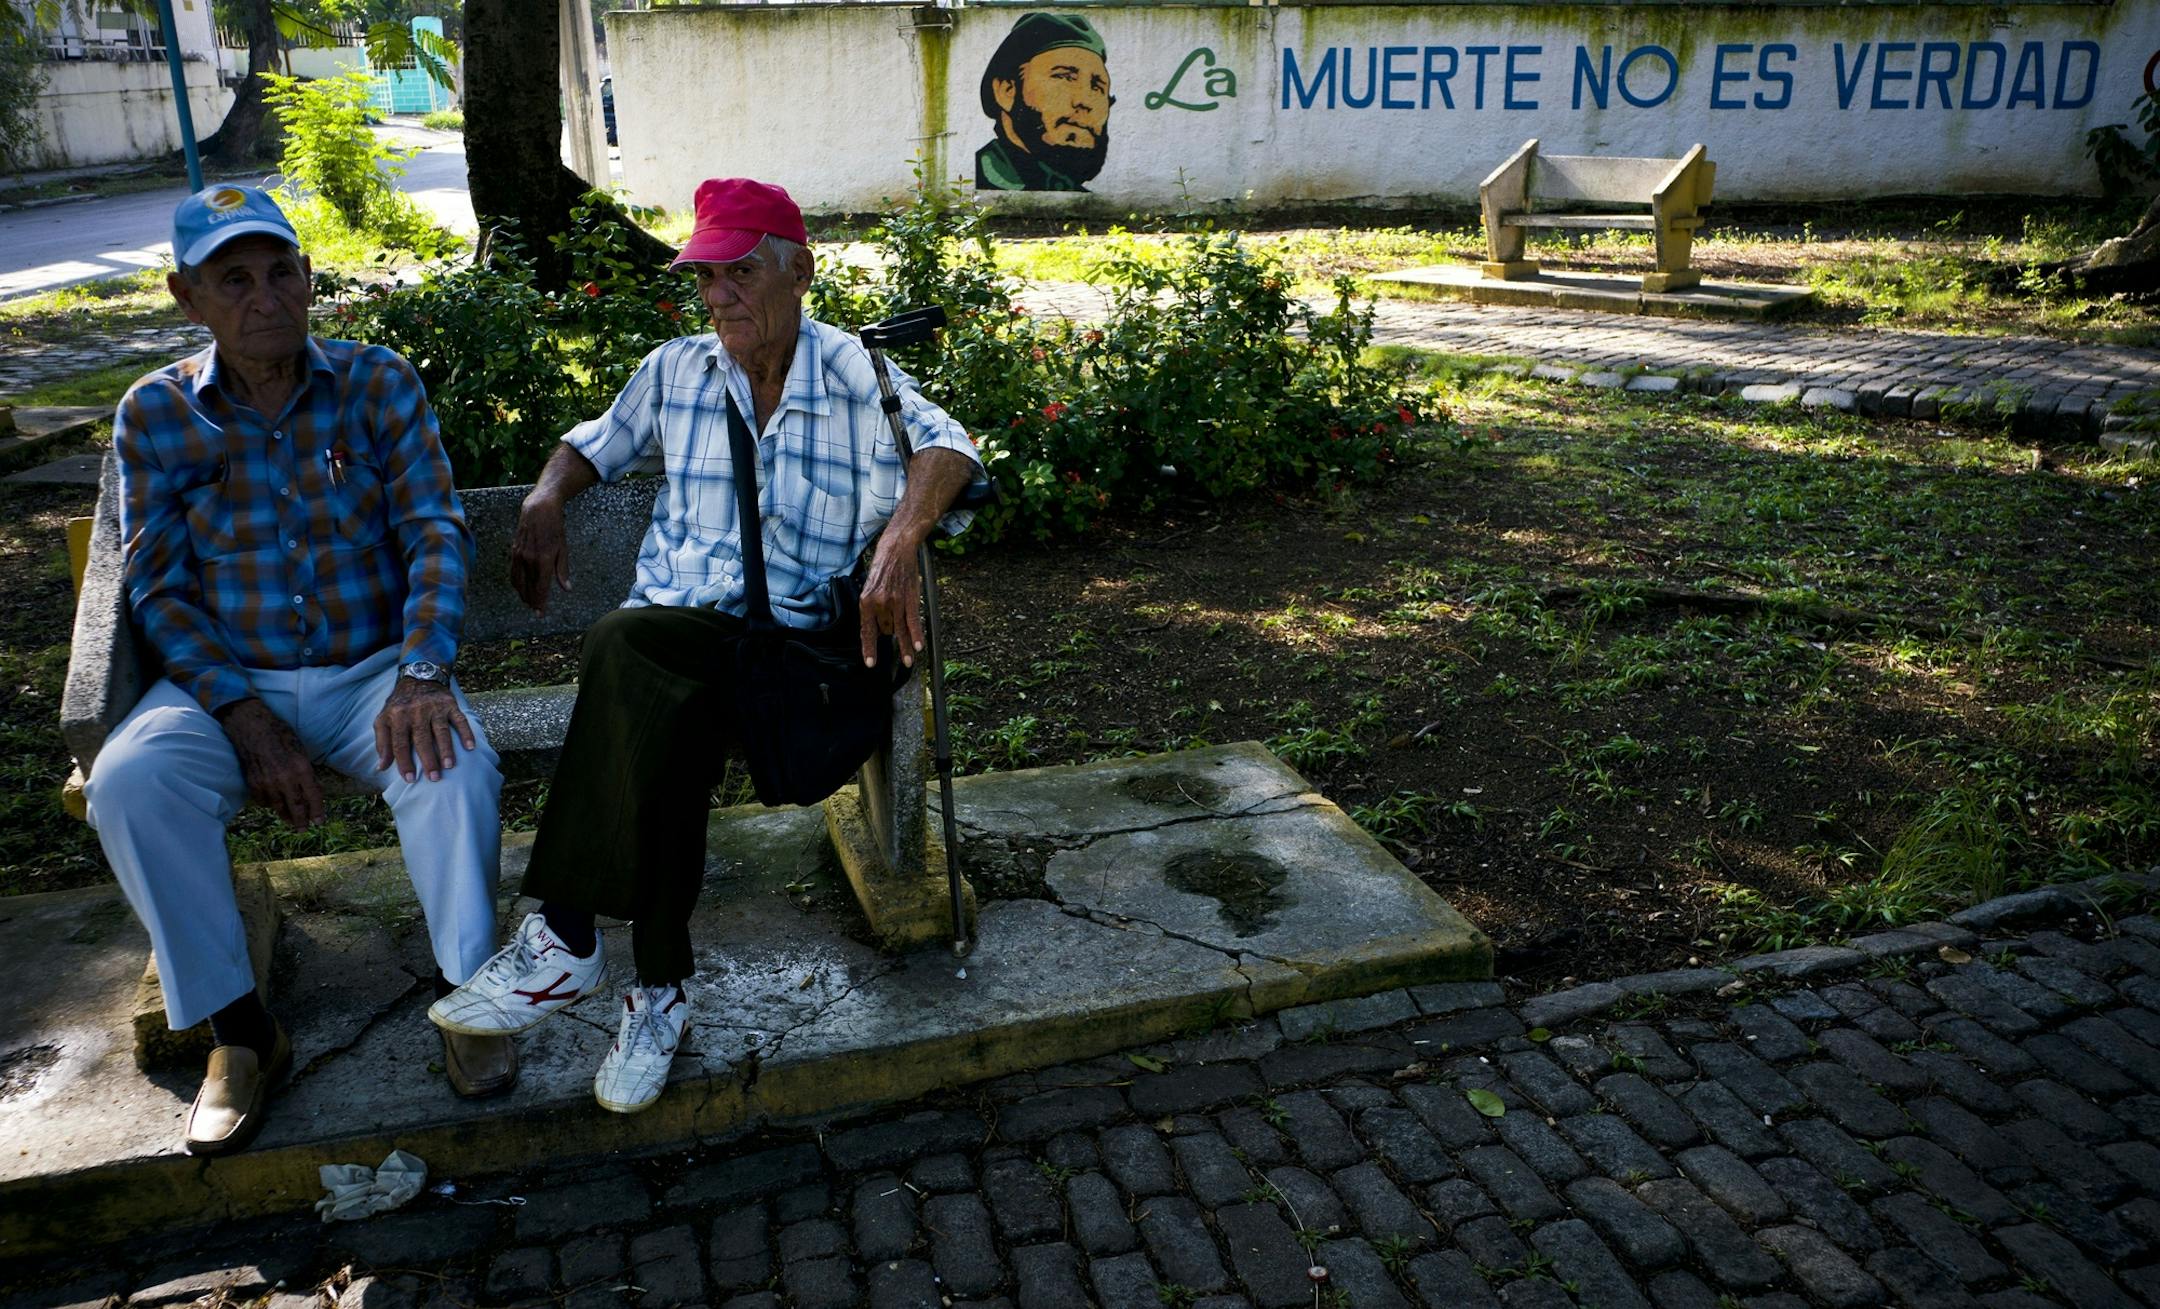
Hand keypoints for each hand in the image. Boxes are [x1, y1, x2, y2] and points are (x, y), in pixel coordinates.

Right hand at [216, 698, 323, 828]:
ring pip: (278, 807)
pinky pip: (263, 801)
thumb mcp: (301, 751)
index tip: (319, 821)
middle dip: (302, 821)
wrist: (251, 727)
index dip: (317, 811)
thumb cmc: (280, 734)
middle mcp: (285, 779)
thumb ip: (306, 772)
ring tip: (291, 821)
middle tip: (304, 829)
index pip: (313, 796)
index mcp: (301, 769)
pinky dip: (270, 805)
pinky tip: (274, 805)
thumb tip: (313, 791)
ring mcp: (267, 782)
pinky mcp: (253, 783)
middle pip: (296, 807)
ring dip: (286, 816)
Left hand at [373, 676, 475, 782]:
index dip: (404, 762)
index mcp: (397, 716)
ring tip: (450, 766)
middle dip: (428, 759)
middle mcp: (415, 711)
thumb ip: (382, 743)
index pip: (399, 743)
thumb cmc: (399, 705)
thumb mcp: (383, 720)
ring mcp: (434, 707)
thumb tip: (381, 767)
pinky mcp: (449, 704)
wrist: (418, 677)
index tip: (410, 779)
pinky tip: (470, 747)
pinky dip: (466, 733)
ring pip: (441, 731)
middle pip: (421, 739)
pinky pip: (459, 719)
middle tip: (434, 778)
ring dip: (446, 749)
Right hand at [508, 493, 571, 615]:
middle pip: (528, 587)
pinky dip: (516, 583)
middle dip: (532, 602)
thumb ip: (562, 570)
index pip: (541, 587)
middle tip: (536, 612)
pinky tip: (520, 588)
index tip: (541, 614)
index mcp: (543, 559)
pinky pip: (513, 572)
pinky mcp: (514, 551)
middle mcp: (529, 559)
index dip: (541, 602)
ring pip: (518, 582)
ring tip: (528, 603)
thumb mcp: (563, 548)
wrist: (538, 509)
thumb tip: (567, 589)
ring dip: (522, 594)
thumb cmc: (554, 528)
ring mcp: (519, 555)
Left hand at [857, 533, 924, 667]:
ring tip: (908, 662)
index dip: (869, 649)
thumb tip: (878, 628)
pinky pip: (913, 621)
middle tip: (895, 633)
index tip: (870, 663)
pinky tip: (919, 646)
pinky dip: (916, 635)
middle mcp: (879, 603)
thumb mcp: (870, 587)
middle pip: (886, 630)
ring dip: (906, 647)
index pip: (866, 631)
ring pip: (899, 631)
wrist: (896, 548)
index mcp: (866, 601)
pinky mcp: (910, 598)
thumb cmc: (883, 567)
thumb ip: (872, 608)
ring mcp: (895, 601)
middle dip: (890, 633)